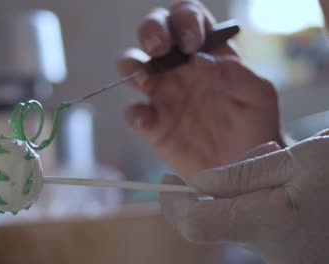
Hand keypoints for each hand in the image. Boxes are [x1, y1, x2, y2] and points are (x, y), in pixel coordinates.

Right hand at [118, 1, 282, 177]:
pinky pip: (133, 113)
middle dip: (151, 30)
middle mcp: (179, 67)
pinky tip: (148, 122)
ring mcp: (162, 94)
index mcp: (206, 52)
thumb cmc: (255, 127)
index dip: (184, 20)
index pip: (188, 18)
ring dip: (132, 65)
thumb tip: (200, 60)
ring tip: (146, 80)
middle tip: (160, 47)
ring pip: (132, 65)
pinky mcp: (152, 124)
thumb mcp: (258, 97)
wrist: (244, 168)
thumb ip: (236, 75)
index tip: (191, 42)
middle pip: (153, 32)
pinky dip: (135, 115)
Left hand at [160, 129, 328, 263]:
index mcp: (265, 225)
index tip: (165, 178)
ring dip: (250, 184)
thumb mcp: (296, 160)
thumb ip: (241, 175)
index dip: (172, 203)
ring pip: (241, 213)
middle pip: (219, 214)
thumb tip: (198, 182)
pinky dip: (265, 196)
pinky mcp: (294, 249)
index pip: (194, 223)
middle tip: (264, 155)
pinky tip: (295, 179)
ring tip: (289, 162)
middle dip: (226, 181)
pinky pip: (262, 220)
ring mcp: (284, 254)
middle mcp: (270, 249)